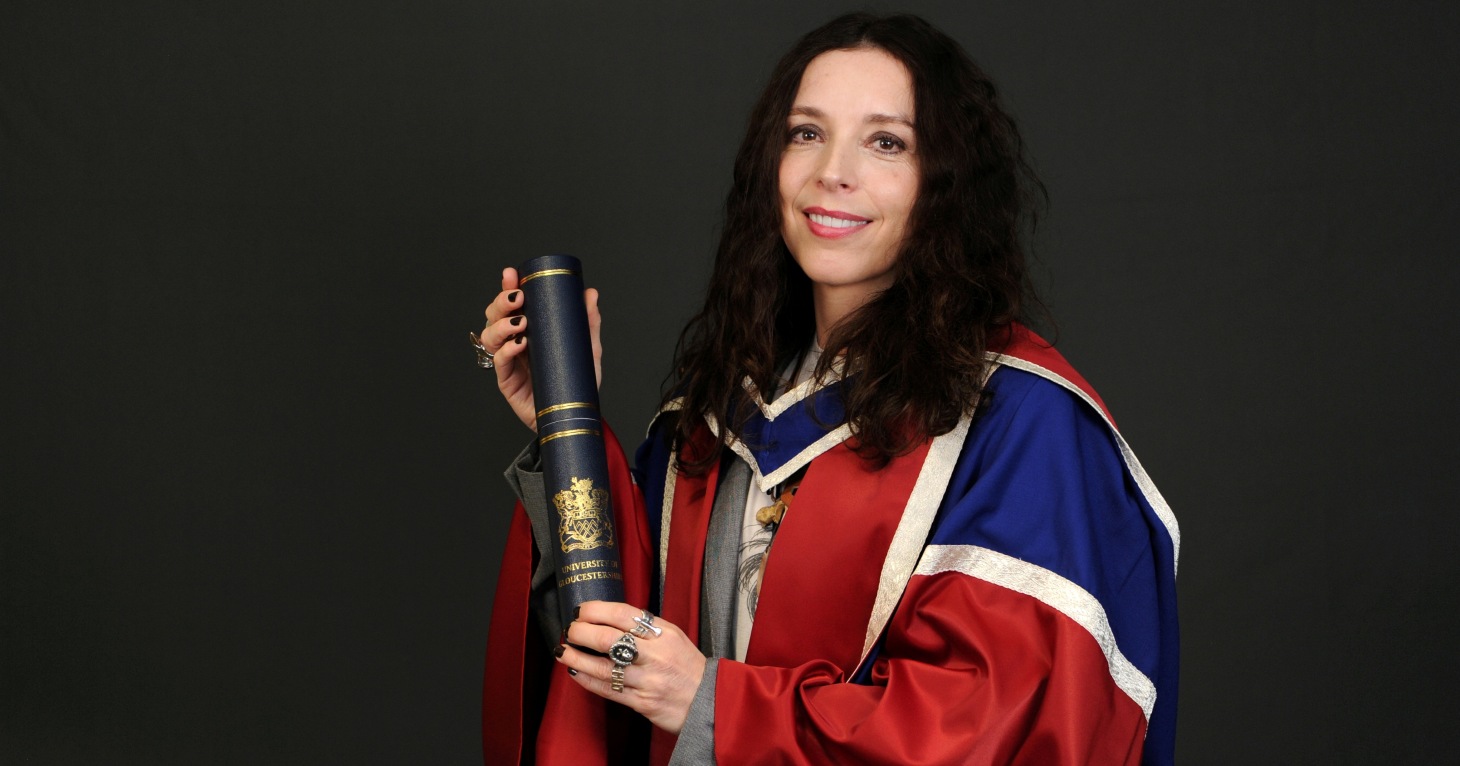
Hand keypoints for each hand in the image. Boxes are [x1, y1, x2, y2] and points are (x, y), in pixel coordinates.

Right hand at [478, 267, 602, 430]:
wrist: (575, 415)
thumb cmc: (576, 382)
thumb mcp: (588, 349)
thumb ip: (588, 322)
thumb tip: (590, 294)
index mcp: (530, 329)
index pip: (513, 304)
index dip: (508, 286)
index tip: (512, 274)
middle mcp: (515, 341)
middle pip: (495, 315)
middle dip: (501, 302)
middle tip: (518, 298)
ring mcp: (509, 361)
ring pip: (489, 335)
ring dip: (501, 325)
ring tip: (520, 323)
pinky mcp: (507, 381)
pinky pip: (499, 362)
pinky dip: (507, 350)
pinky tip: (518, 344)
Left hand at [558, 601, 705, 733]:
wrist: (708, 700)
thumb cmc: (687, 666)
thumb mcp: (674, 636)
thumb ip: (647, 627)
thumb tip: (610, 616)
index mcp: (663, 634)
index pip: (623, 615)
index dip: (596, 610)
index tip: (581, 610)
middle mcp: (655, 655)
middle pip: (609, 638)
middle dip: (582, 632)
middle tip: (570, 630)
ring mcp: (647, 680)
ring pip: (604, 667)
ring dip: (578, 658)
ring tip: (563, 651)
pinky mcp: (642, 702)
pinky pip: (609, 690)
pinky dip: (588, 680)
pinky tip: (575, 672)